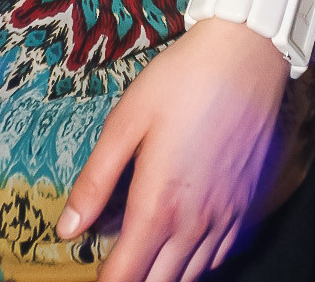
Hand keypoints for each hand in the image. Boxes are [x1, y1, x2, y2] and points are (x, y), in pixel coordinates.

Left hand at [58, 19, 289, 281]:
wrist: (246, 55)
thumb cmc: (182, 80)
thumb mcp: (126, 120)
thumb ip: (96, 180)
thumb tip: (67, 228)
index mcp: (158, 204)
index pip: (126, 276)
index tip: (94, 276)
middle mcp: (195, 223)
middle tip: (116, 263)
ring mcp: (226, 218)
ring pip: (192, 277)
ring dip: (164, 276)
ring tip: (145, 258)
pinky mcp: (247, 206)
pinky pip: (220, 257)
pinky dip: (198, 263)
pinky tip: (184, 242)